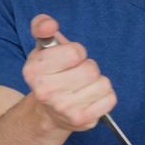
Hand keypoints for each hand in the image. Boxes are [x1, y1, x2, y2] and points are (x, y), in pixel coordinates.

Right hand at [22, 14, 115, 131]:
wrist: (49, 113)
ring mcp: (63, 108)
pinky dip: (105, 97)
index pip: (76, 52)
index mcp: (33, 70)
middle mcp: (44, 92)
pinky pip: (110, 99)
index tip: (67, 60)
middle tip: (76, 75)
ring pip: (103, 83)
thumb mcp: (43, 48)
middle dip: (88, 68)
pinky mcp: (80, 120)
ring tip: (83, 87)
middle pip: (90, 69)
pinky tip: (90, 98)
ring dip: (97, 82)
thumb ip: (42, 27)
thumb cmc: (51, 74)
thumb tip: (49, 24)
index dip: (76, 53)